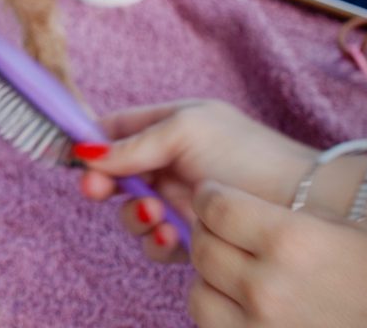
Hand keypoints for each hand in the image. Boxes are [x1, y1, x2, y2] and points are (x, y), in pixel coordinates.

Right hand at [77, 100, 315, 261]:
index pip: (115, 129)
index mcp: (169, 125)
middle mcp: (170, 162)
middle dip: (102, 183)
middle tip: (96, 191)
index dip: (89, 141)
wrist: (300, 202)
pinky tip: (170, 234)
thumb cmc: (246, 154)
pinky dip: (155, 239)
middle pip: (114, 175)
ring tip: (152, 215)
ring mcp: (179, 200)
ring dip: (132, 215)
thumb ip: (133, 144)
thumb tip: (84, 153)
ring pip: (129, 212)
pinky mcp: (190, 235)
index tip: (66, 154)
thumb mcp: (185, 132)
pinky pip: (154, 241)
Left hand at [188, 180, 366, 326]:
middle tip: (221, 229)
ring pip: (199, 291)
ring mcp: (260, 327)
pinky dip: (220, 311)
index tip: (210, 195)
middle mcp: (268, 287)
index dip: (208, 197)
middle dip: (207, 232)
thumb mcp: (341, 228)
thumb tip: (226, 202)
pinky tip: (242, 301)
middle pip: (203, 247)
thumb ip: (280, 214)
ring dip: (210, 276)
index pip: (217, 209)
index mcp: (292, 242)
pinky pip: (212, 326)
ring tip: (233, 269)